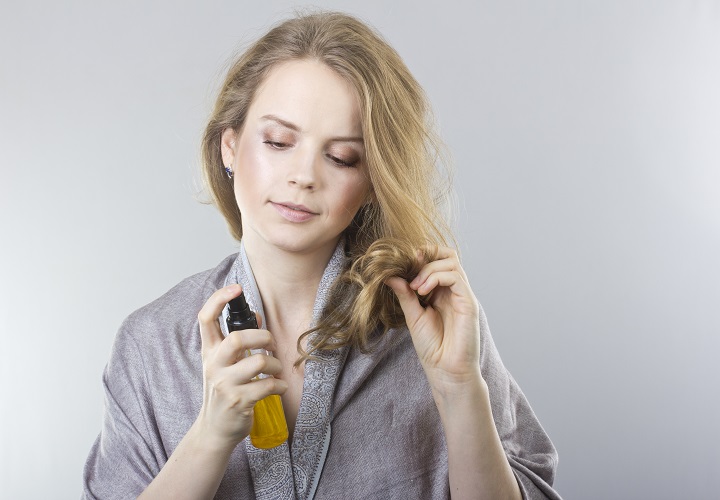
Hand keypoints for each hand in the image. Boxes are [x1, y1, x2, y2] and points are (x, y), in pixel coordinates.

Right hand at [195, 284, 287, 448]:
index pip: (205, 318)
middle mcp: (213, 365)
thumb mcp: (224, 363)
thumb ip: (236, 339)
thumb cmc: (224, 390)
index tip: (236, 288)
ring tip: (275, 370)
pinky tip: (278, 387)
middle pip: (237, 338)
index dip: (219, 299)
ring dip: (275, 364)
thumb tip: (257, 315)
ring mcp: (225, 384)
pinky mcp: (239, 402)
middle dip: (263, 337)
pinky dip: (280, 385)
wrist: (215, 429)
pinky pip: (268, 385)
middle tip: (271, 345)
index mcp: (209, 351)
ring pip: (259, 362)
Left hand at [385, 246, 481, 391]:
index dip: (421, 255)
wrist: (446, 370)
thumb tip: (389, 274)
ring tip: (415, 287)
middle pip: (448, 255)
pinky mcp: (469, 303)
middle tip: (409, 266)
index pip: (437, 260)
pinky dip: (437, 277)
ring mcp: (463, 295)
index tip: (403, 264)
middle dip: (427, 254)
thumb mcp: (412, 315)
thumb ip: (404, 294)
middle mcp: (454, 290)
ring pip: (451, 262)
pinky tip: (422, 291)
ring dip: (428, 269)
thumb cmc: (432, 347)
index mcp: (442, 291)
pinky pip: (456, 277)